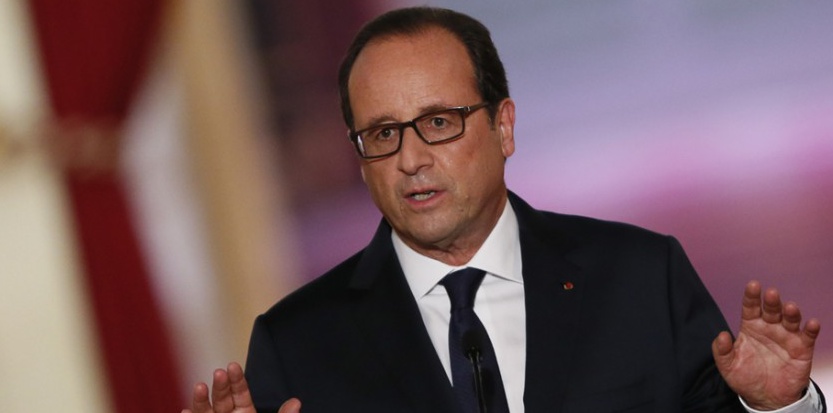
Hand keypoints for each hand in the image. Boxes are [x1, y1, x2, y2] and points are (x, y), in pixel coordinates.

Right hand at [182, 362, 301, 412]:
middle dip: (220, 386)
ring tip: (199, 386)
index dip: (236, 380)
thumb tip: (296, 403)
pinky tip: (186, 411)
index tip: (232, 366)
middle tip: (218, 373)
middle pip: (222, 399)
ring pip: (206, 412)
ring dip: (201, 400)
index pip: (240, 393)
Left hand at [712, 280, 820, 409]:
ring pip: (790, 320)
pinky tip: (812, 324)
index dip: (752, 296)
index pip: (751, 307)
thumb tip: (722, 335)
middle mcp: (769, 328)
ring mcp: (786, 337)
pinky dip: (811, 329)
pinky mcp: (802, 349)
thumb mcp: (728, 366)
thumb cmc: (746, 378)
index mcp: (750, 327)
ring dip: (791, 313)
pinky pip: (808, 336)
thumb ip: (721, 351)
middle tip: (772, 294)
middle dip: (772, 301)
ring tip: (790, 308)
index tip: (753, 285)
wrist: (766, 399)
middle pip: (771, 310)